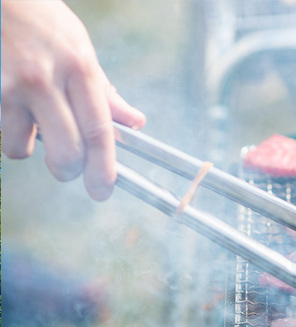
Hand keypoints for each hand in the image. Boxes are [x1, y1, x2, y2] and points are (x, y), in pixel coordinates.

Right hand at [1, 0, 145, 200]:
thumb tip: (134, 122)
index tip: (103, 188)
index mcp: (79, 67)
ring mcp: (11, 85)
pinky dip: (10, 132)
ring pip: (23, 147)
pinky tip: (12, 110)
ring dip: (29, 148)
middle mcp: (46, 78)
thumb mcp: (78, 45)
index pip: (98, 129)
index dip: (103, 167)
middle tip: (68, 170)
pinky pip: (2, 132)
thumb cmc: (37, 19)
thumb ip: (103, 89)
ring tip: (31, 125)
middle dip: (69, 170)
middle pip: (66, 148)